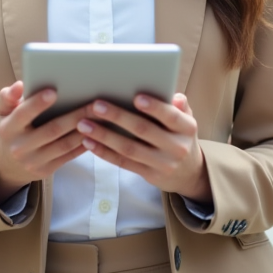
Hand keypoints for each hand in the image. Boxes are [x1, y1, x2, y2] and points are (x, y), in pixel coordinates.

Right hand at [0, 82, 87, 201]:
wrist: (8, 164)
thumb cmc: (11, 129)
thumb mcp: (2, 112)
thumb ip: (8, 97)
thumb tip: (20, 85)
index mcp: (8, 129)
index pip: (23, 114)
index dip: (38, 103)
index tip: (54, 91)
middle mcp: (20, 147)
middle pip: (52, 130)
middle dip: (74, 116)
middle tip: (93, 103)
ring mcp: (34, 161)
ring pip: (64, 144)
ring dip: (84, 131)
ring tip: (101, 117)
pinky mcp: (46, 170)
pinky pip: (69, 156)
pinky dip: (83, 144)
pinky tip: (97, 132)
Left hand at [76, 93, 209, 202]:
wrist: (189, 173)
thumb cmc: (180, 136)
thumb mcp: (187, 120)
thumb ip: (180, 107)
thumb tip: (175, 96)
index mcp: (187, 128)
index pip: (171, 116)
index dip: (154, 108)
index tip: (136, 97)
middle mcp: (177, 147)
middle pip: (144, 130)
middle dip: (118, 117)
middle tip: (96, 106)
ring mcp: (163, 163)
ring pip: (129, 148)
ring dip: (104, 136)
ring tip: (84, 124)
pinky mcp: (149, 175)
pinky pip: (123, 162)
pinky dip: (104, 152)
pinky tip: (89, 142)